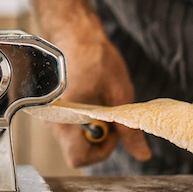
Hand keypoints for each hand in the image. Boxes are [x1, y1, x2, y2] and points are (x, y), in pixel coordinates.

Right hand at [46, 26, 151, 167]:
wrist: (75, 33)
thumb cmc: (96, 57)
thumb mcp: (120, 94)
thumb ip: (130, 129)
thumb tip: (143, 155)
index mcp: (66, 119)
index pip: (79, 158)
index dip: (101, 150)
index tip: (114, 131)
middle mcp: (52, 121)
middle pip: (76, 150)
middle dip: (98, 138)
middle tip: (111, 115)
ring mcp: (49, 115)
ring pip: (73, 139)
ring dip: (91, 129)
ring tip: (100, 103)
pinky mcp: (51, 109)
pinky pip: (69, 126)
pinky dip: (83, 120)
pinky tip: (91, 99)